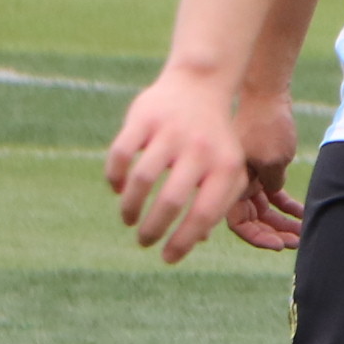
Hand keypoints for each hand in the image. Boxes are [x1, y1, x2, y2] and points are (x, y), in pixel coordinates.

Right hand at [105, 66, 251, 263]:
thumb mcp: (228, 167)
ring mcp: (170, 131)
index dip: (183, 241)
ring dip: (130, 207)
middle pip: (171, 201)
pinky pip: (121, 154)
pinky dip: (115, 177)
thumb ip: (218, 201)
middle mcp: (198, 149)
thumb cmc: (214, 139)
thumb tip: (196, 241)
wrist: (200, 84)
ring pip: (142, 180)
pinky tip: (117, 190)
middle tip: (144, 241)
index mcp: (225, 166)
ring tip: (129, 220)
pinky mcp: (143, 118)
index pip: (203, 214)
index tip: (166, 258)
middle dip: (153, 229)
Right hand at [224, 90, 302, 251]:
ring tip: (302, 232)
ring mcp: (249, 177)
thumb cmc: (266, 125)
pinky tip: (302, 214)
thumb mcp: (273, 161)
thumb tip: (275, 199)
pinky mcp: (262, 168)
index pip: (240, 224)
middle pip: (253, 221)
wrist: (267, 93)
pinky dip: (286, 206)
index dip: (257, 238)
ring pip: (264, 210)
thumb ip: (273, 186)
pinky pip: (273, 196)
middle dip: (274, 233)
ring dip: (282, 222)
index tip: (279, 244)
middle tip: (296, 242)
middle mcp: (236, 183)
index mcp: (231, 183)